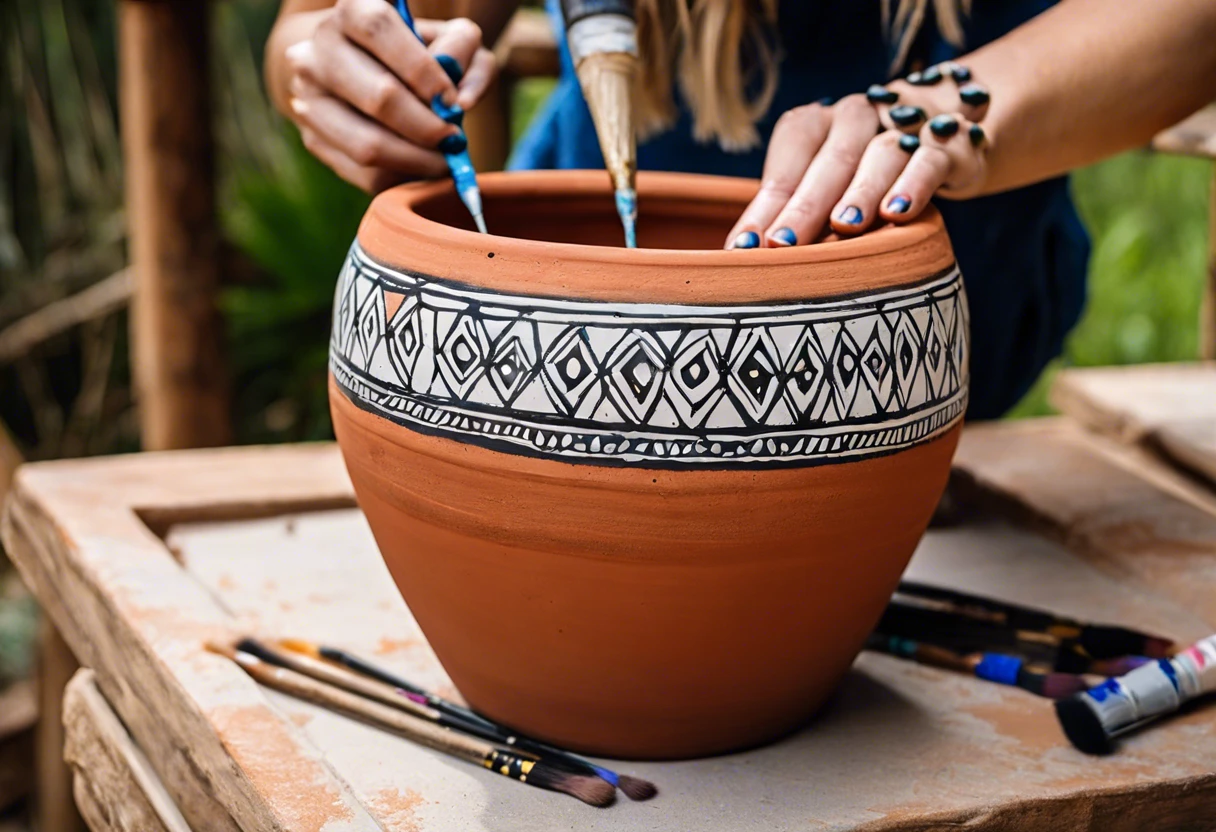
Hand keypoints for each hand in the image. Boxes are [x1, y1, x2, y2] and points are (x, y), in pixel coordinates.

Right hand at [283, 0, 496, 192]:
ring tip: (444, 160)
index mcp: (349, 12)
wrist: (356, 69)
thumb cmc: (414, 53)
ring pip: (367, 145)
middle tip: (454, 140)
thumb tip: (462, 102)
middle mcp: (316, 52)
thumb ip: (464, 53)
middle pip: (379, 96)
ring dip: (417, 160)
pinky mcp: (312, 139)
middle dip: (428, 127)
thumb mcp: (446, 39)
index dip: (423, 70)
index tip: (452, 100)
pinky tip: (421, 166)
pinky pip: (363, 173)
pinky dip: (402, 177)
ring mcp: (308, 99)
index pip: (380, 31)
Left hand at [725, 78, 990, 248]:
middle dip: (805, 205)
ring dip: (861, 190)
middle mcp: (855, 118)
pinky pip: (931, 160)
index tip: (742, 250)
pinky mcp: (948, 144)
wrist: (940, 135)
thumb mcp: (821, 187)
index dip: (764, 208)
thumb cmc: (859, 175)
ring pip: (881, 154)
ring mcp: (903, 126)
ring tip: (844, 226)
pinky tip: (899, 213)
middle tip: (781, 245)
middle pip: (829, 160)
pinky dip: (915, 184)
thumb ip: (789, 214)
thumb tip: (740, 263)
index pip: (785, 166)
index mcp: (815, 125)